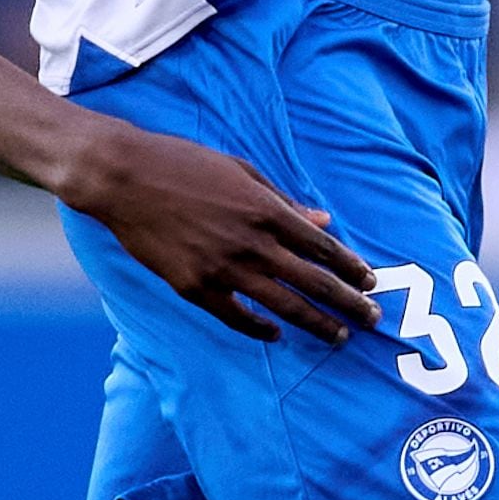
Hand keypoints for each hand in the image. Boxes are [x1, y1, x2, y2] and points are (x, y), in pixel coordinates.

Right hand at [59, 119, 382, 345]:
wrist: (126, 177)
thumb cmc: (185, 163)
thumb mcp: (242, 169)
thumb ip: (283, 199)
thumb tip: (323, 218)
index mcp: (266, 209)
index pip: (321, 246)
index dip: (350, 267)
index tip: (370, 281)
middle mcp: (251, 243)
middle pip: (312, 282)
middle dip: (347, 302)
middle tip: (373, 318)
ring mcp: (223, 269)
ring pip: (282, 307)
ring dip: (316, 324)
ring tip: (339, 336)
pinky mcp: (194, 288)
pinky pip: (236, 317)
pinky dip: (260, 330)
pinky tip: (277, 336)